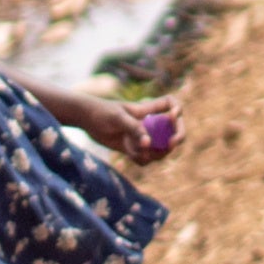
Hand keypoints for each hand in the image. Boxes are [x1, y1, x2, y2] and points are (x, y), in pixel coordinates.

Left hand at [50, 87, 167, 161]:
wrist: (86, 120)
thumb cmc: (101, 112)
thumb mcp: (118, 118)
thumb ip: (134, 129)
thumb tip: (148, 143)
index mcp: (148, 110)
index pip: (171, 104)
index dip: (177, 110)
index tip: (172, 116)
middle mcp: (149, 123)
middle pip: (173, 130)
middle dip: (176, 138)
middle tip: (170, 145)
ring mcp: (142, 137)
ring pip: (161, 148)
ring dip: (156, 154)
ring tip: (139, 153)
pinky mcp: (134, 148)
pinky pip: (146, 158)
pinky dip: (142, 160)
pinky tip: (129, 155)